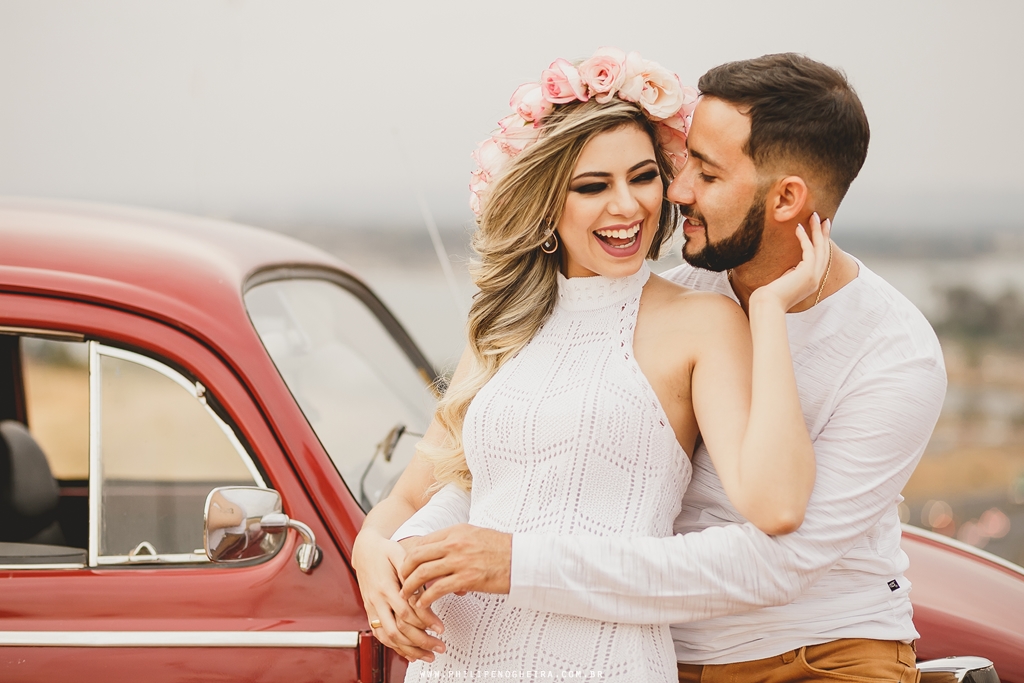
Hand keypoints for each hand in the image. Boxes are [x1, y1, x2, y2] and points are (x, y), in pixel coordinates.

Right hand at [351, 530, 444, 661]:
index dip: (424, 621)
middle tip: (439, 646)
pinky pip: (380, 635)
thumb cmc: (384, 550)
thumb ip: (410, 568)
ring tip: (428, 655)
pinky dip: (395, 647)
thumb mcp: (398, 553)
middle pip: (397, 630)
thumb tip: (425, 582)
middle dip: (419, 642)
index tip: (440, 628)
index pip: (405, 611)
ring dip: (408, 650)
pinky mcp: (371, 612)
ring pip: (388, 637)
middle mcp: (377, 600)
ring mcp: (372, 608)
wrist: (364, 550)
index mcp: (385, 586)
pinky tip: (410, 653)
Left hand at [400, 524, 512, 609]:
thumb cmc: (502, 549)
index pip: (423, 542)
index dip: (409, 556)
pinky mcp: (467, 579)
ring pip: (422, 573)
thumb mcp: (476, 536)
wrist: (523, 559)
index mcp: (456, 531)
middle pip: (417, 556)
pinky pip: (437, 590)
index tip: (405, 568)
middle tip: (400, 582)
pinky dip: (425, 599)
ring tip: (406, 596)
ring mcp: (460, 561)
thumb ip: (455, 543)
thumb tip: (439, 555)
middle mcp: (454, 543)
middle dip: (404, 571)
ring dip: (410, 586)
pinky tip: (422, 605)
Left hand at [755, 213, 831, 310]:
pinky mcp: (807, 273)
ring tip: (813, 216)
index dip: (821, 243)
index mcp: (811, 282)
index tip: (820, 229)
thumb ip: (791, 274)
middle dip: (823, 233)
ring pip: (819, 248)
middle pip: (823, 251)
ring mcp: (813, 277)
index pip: (820, 259)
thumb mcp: (784, 282)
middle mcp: (815, 279)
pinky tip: (797, 228)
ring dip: (816, 231)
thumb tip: (791, 267)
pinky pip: (809, 250)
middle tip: (823, 218)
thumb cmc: (769, 296)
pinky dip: (804, 238)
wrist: (767, 305)